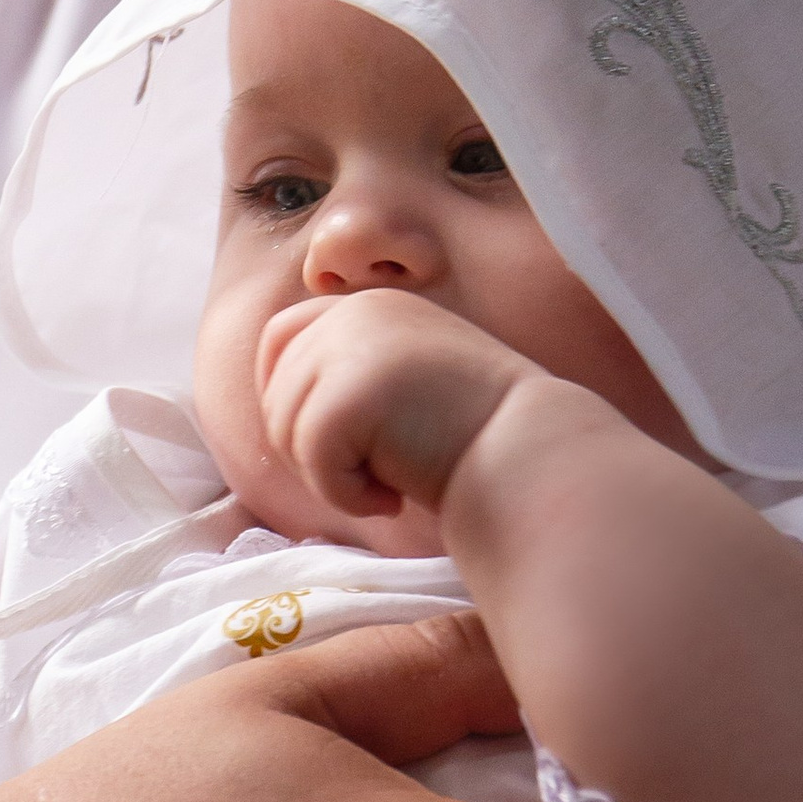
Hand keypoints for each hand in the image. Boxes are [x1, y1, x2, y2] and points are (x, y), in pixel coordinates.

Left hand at [256, 290, 528, 522]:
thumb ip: (347, 371)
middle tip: (378, 472)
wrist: (531, 455)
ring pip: (284, 429)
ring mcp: (353, 346)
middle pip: (275, 395)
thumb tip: (271, 404)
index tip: (332, 441)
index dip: (285, 397)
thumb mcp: (403, 378)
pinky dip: (345, 494)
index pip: (279, 338)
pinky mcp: (352, 392)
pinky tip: (393, 496)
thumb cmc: (473, 436)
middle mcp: (356, 312)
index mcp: (370, 305)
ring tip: (392, 480)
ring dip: (331, 477)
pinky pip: (310, 457)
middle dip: (313, 451)